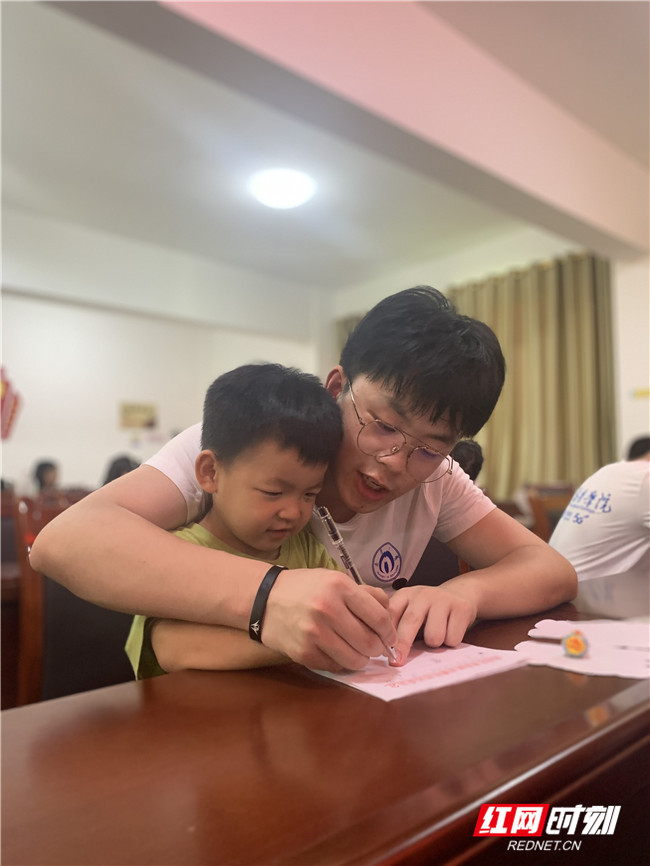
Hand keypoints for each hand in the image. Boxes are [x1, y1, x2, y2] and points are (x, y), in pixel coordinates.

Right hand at [261, 569, 396, 671]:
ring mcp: (314, 633)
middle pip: (370, 642)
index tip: (390, 637)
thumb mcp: (335, 578)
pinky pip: (335, 667)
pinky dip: (340, 663)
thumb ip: (364, 594)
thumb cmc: (305, 587)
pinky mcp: (304, 653)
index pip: (379, 617)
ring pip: (355, 660)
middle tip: (374, 646)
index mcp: (339, 587)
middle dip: (377, 648)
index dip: (390, 631)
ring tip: (356, 650)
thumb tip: (390, 615)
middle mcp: (327, 609)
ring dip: (361, 659)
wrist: (264, 598)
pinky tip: (335, 651)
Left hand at [387, 584, 477, 664]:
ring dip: (434, 644)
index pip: (392, 613)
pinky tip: (451, 631)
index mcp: (405, 595)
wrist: (460, 594)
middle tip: (398, 661)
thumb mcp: (410, 611)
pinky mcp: (461, 608)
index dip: (386, 634)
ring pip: (434, 636)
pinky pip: (452, 638)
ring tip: (437, 636)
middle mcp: (422, 594)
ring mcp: (443, 599)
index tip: (383, 652)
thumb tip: (390, 653)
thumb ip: (399, 627)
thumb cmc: (429, 611)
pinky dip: (451, 642)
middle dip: (403, 645)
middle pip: (411, 621)